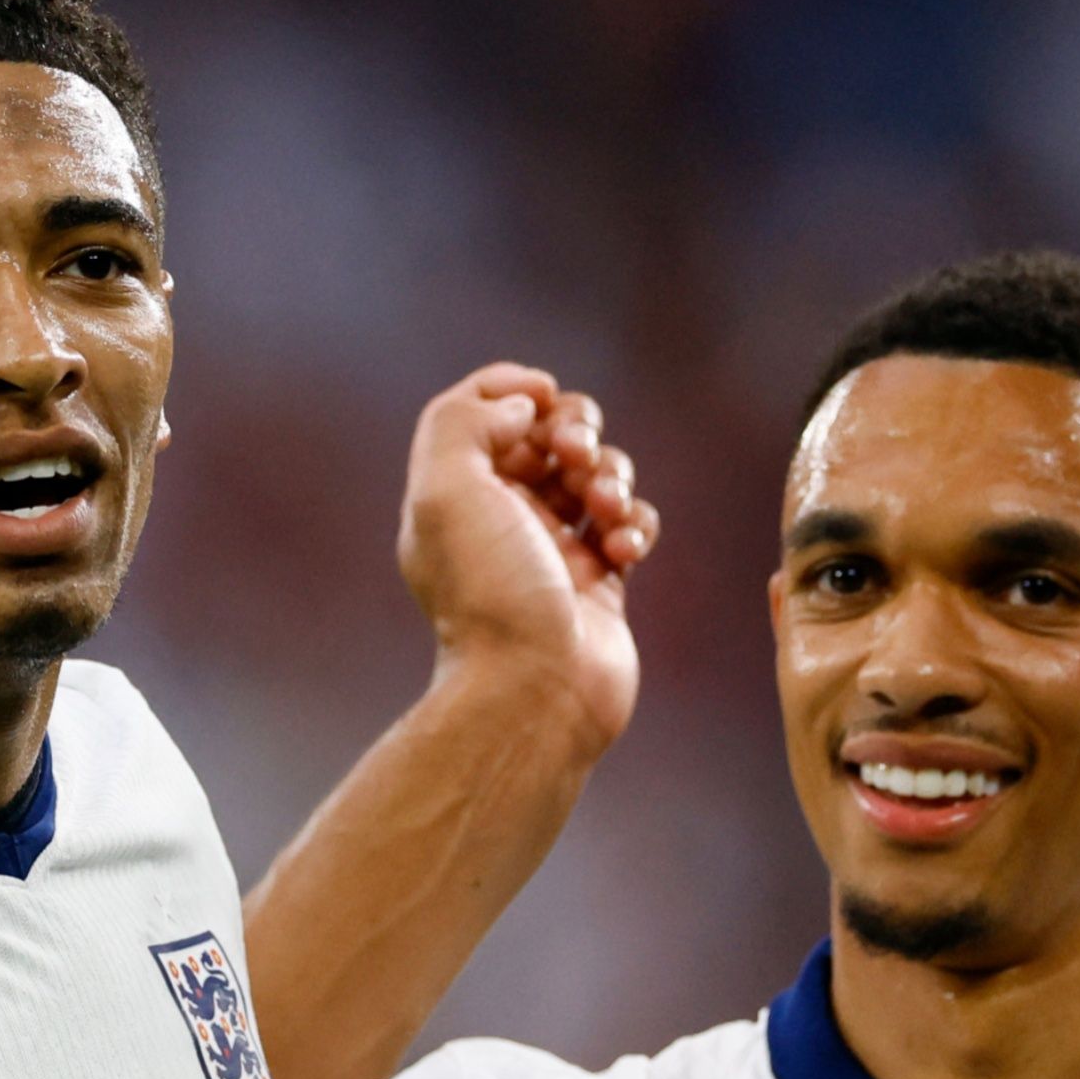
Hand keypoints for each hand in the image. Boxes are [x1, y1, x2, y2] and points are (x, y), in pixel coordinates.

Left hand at [397, 364, 663, 746]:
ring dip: (611, 476)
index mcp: (457, 493)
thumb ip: (465, 421)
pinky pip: (630, 524)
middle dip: (575, 429)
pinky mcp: (601, 579)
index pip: (482, 410)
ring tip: (604, 509)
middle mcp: (501, 516)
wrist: (536, 690)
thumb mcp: (445, 490)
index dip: (514, 388)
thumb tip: (522, 405)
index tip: (542, 396)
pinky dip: (634, 524)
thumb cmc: (489, 593)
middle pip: (547, 433)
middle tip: (574, 456)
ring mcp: (553, 547)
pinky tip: (622, 550)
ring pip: (596, 474)